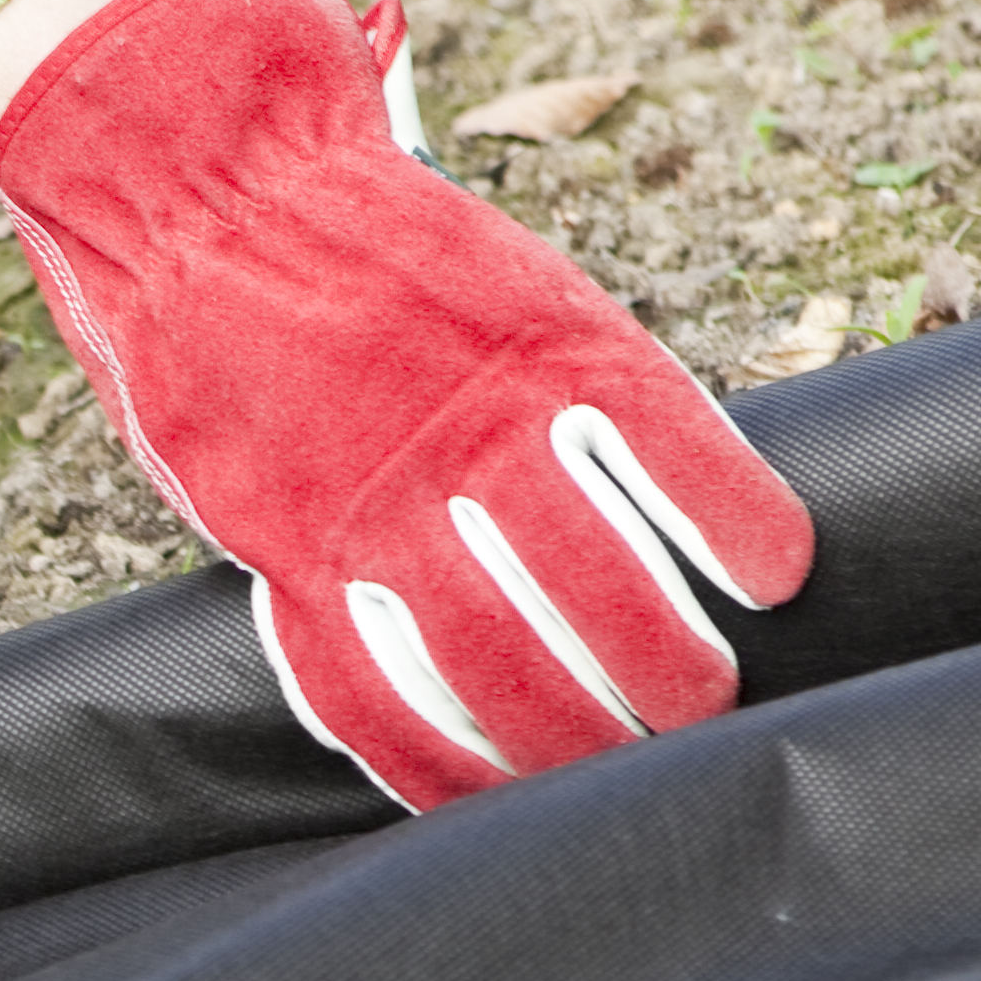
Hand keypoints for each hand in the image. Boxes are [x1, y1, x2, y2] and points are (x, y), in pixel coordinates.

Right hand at [0, 0, 814, 806]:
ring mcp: (368, 502)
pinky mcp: (287, 550)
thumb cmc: (366, 242)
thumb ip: (572, 375)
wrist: (199, 193)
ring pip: (494, 656)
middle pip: (599, 587)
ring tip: (613, 761)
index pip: (674, 454)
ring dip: (568, 728)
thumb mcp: (502, 277)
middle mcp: (462, 431)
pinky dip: (423, 753)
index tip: (781, 576)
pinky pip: (363, 686)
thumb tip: (661, 484)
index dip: (738, 526)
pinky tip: (471, 787)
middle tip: (700, 706)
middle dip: (667, 669)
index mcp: (538, 343)